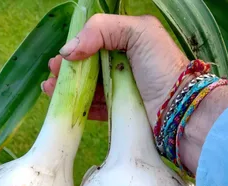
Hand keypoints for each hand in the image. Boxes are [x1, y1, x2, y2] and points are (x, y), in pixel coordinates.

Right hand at [42, 14, 188, 126]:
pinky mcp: (118, 113)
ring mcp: (121, 91)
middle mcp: (124, 66)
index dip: (76, 49)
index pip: (96, 43)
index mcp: (130, 43)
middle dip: (67, 70)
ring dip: (67, 88)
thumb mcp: (138, 32)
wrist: (178, 109)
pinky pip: (94, 109)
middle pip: (88, 67)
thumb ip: (101, 30)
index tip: (60, 58)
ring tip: (49, 88)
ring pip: (88, 88)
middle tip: (51, 74)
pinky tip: (63, 104)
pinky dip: (78, 105)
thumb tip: (68, 51)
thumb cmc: (162, 67)